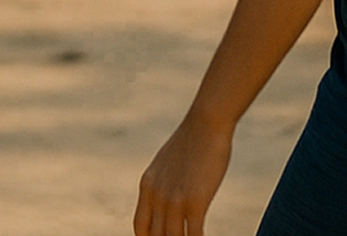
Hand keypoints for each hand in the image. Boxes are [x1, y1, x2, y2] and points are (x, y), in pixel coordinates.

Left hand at [134, 114, 233, 235]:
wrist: (205, 123)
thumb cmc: (192, 141)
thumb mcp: (167, 163)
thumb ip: (163, 183)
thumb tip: (168, 197)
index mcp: (147, 186)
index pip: (140, 227)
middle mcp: (156, 195)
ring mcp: (174, 200)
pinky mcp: (195, 201)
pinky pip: (193, 235)